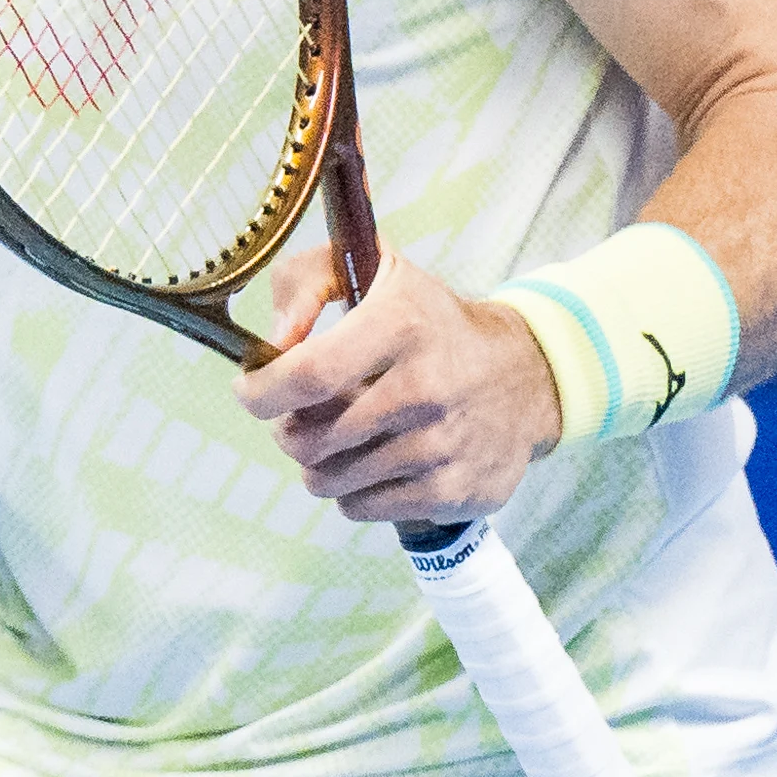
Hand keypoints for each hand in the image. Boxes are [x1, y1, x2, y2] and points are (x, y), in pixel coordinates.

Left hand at [234, 237, 559, 525]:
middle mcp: (427, 387)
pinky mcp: (452, 492)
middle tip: (303, 416)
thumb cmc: (432, 324)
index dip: (261, 392)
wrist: (526, 377)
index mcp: (404, 324)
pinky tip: (375, 462)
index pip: (308, 375)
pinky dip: (353, 491)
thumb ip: (307, 280)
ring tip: (342, 438)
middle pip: (309, 440)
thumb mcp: (377, 268)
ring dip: (319, 464)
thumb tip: (273, 343)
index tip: (250, 390)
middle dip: (288, 431)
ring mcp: (442, 447)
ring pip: (327, 481)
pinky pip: (360, 508)